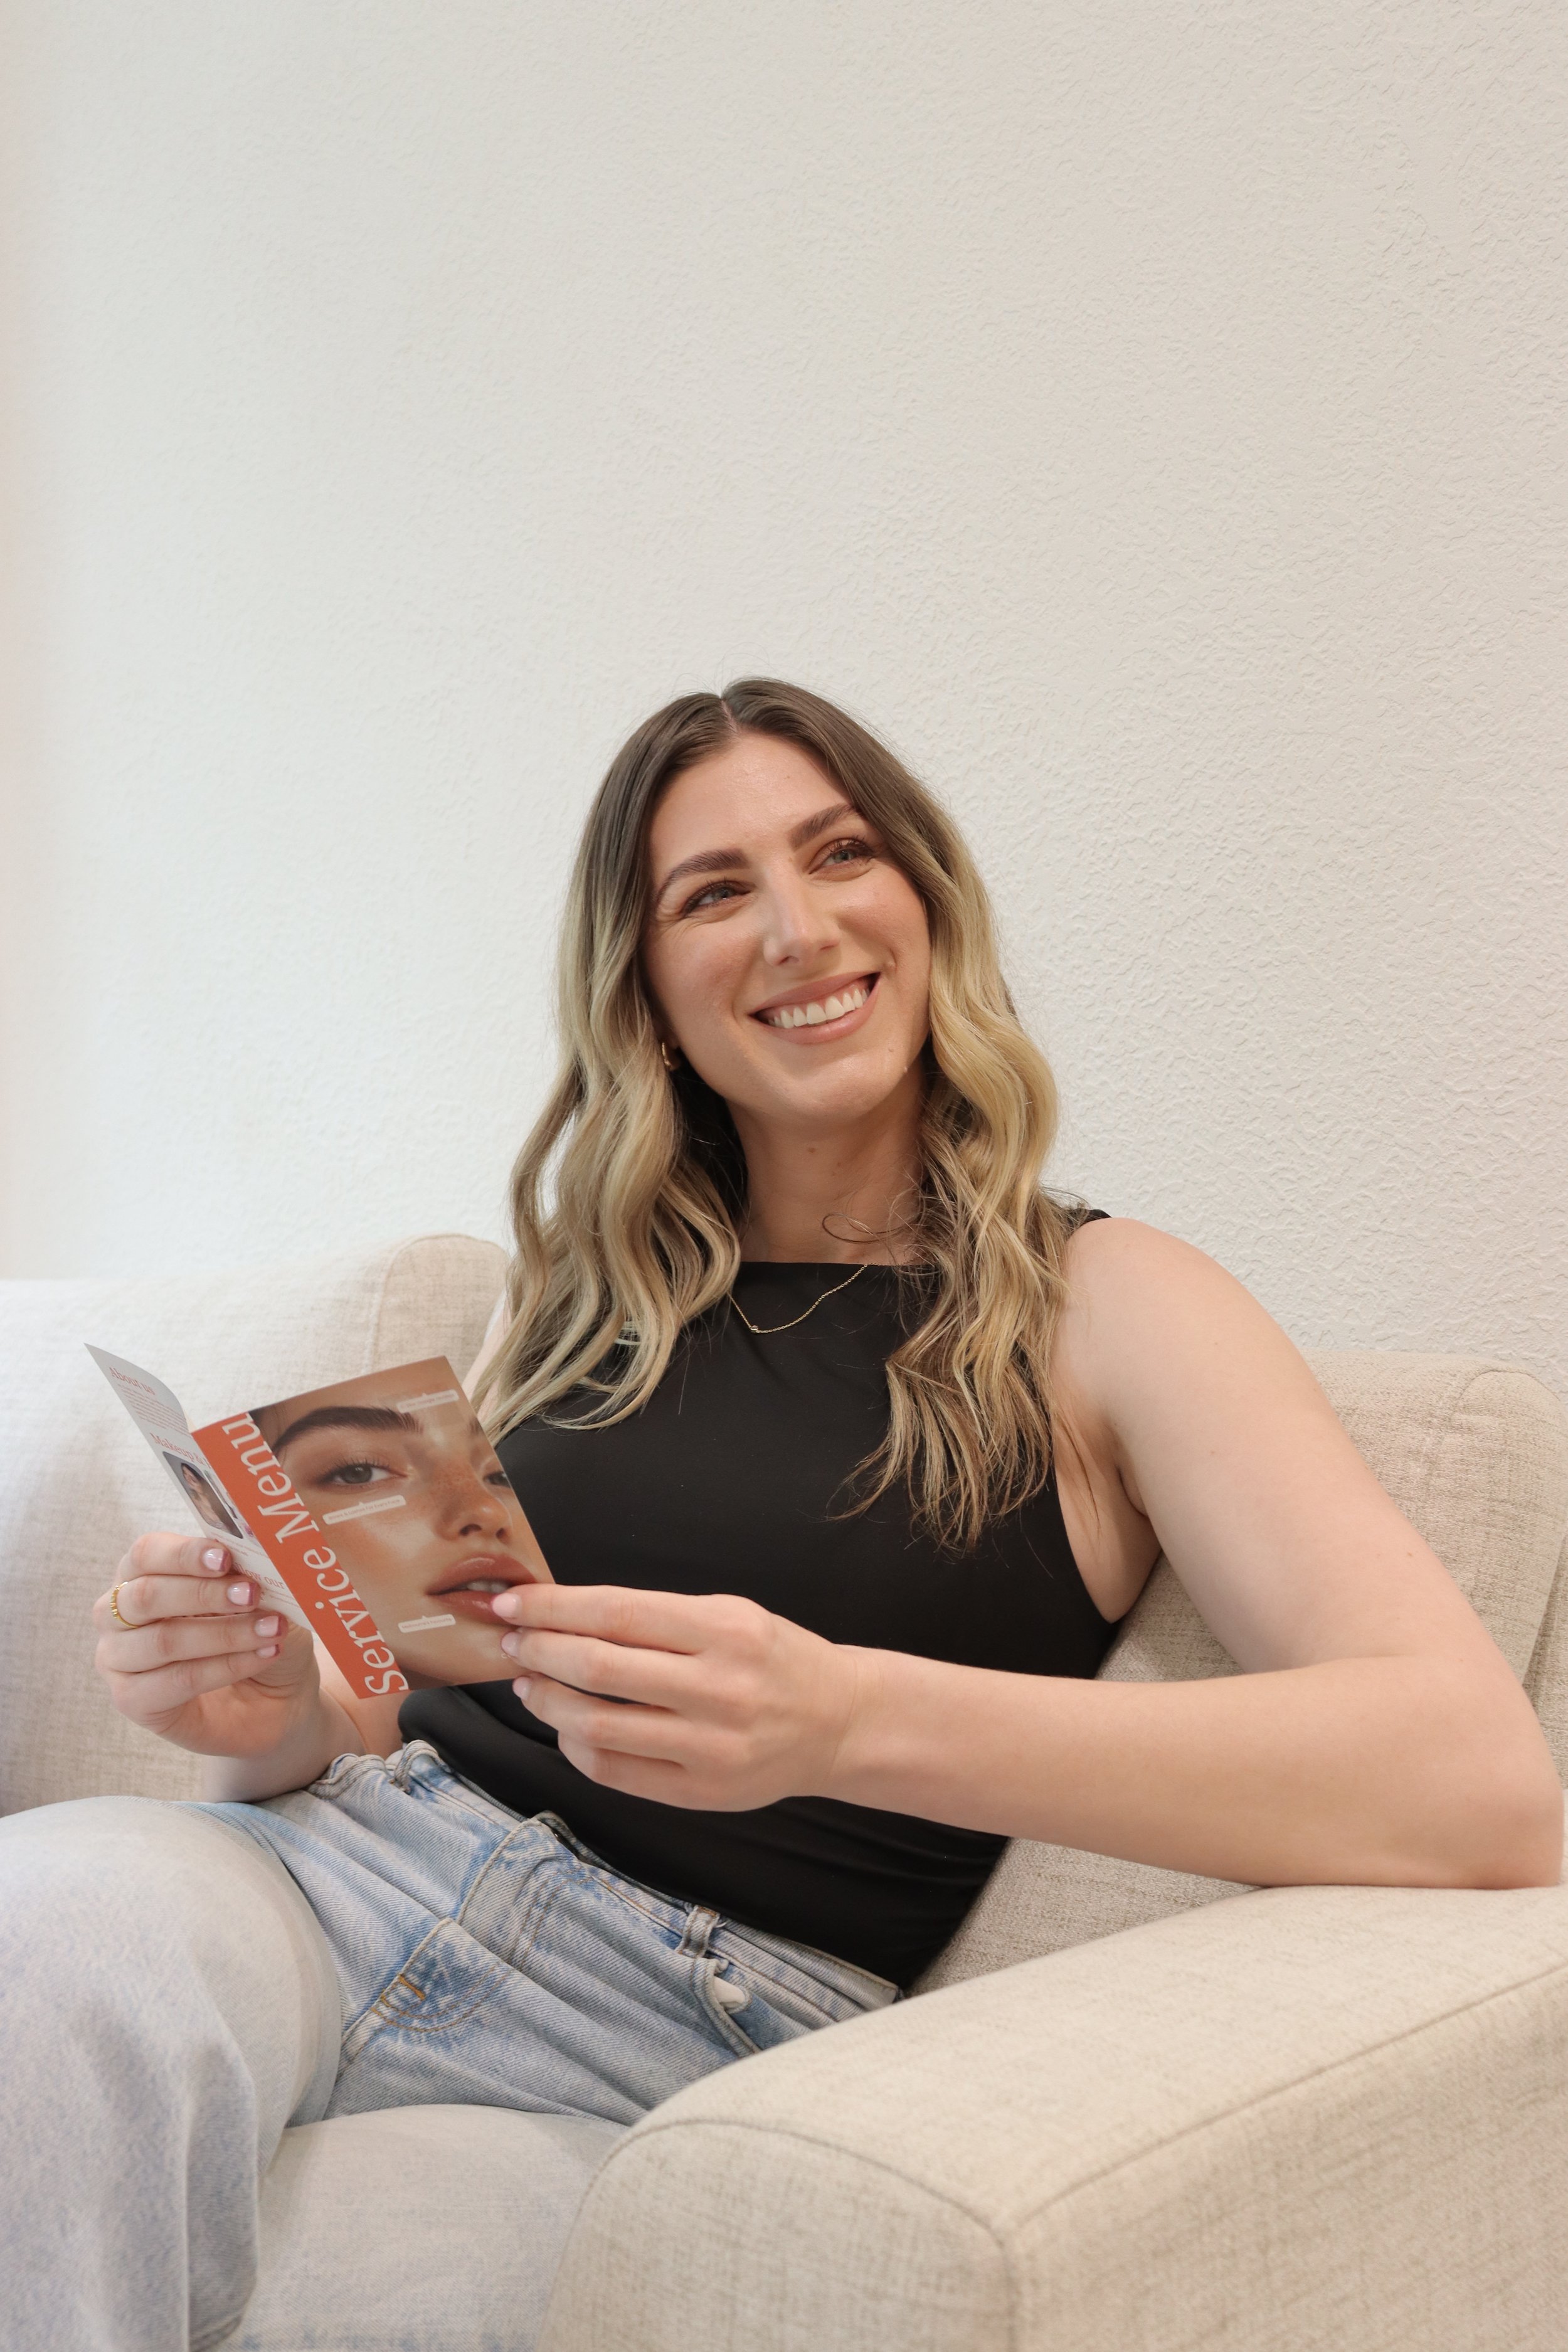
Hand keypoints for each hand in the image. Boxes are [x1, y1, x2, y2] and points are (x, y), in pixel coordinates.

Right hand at [93, 1532, 322, 1760]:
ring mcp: (118, 1660)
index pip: (146, 1554)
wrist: (275, 1693)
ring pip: (164, 1641)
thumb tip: (256, 1549)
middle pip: (146, 1596)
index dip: (184, 1554)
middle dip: (204, 1593)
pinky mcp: (132, 1700)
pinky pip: (178, 1680)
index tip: (226, 1558)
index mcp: (141, 1573)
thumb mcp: (262, 1594)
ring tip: (271, 1629)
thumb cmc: (257, 1631)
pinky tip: (263, 1656)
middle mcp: (118, 1614)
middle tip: (252, 1594)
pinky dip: (226, 1667)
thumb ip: (250, 1570)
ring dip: (224, 1633)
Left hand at [490, 1583, 865, 1809]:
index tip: (513, 1601)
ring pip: (598, 1725)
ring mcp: (709, 1747)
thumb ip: (657, 1617)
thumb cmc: (774, 1659)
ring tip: (530, 1683)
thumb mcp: (730, 1615)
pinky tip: (566, 1728)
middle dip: (540, 1650)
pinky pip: (616, 1772)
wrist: (838, 1722)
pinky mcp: (702, 1793)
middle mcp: (719, 1689)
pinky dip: (577, 1747)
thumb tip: (565, 1616)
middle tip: (510, 1641)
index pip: (616, 1613)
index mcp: (726, 1630)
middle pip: (599, 1668)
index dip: (553, 1607)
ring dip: (548, 1702)